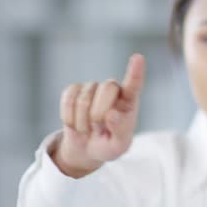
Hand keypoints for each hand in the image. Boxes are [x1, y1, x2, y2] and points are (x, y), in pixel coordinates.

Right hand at [52, 54, 145, 177]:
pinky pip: (68, 100)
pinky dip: (69, 118)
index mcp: (129, 101)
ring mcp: (92, 87)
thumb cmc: (109, 145)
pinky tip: (75, 124)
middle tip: (98, 129)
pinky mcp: (74, 90)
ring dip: (83, 122)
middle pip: (107, 88)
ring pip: (84, 99)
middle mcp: (113, 89)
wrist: (86, 148)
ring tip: (89, 129)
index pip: (134, 84)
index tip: (138, 58)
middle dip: (99, 113)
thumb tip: (112, 114)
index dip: (135, 72)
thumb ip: (120, 131)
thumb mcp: (119, 146)